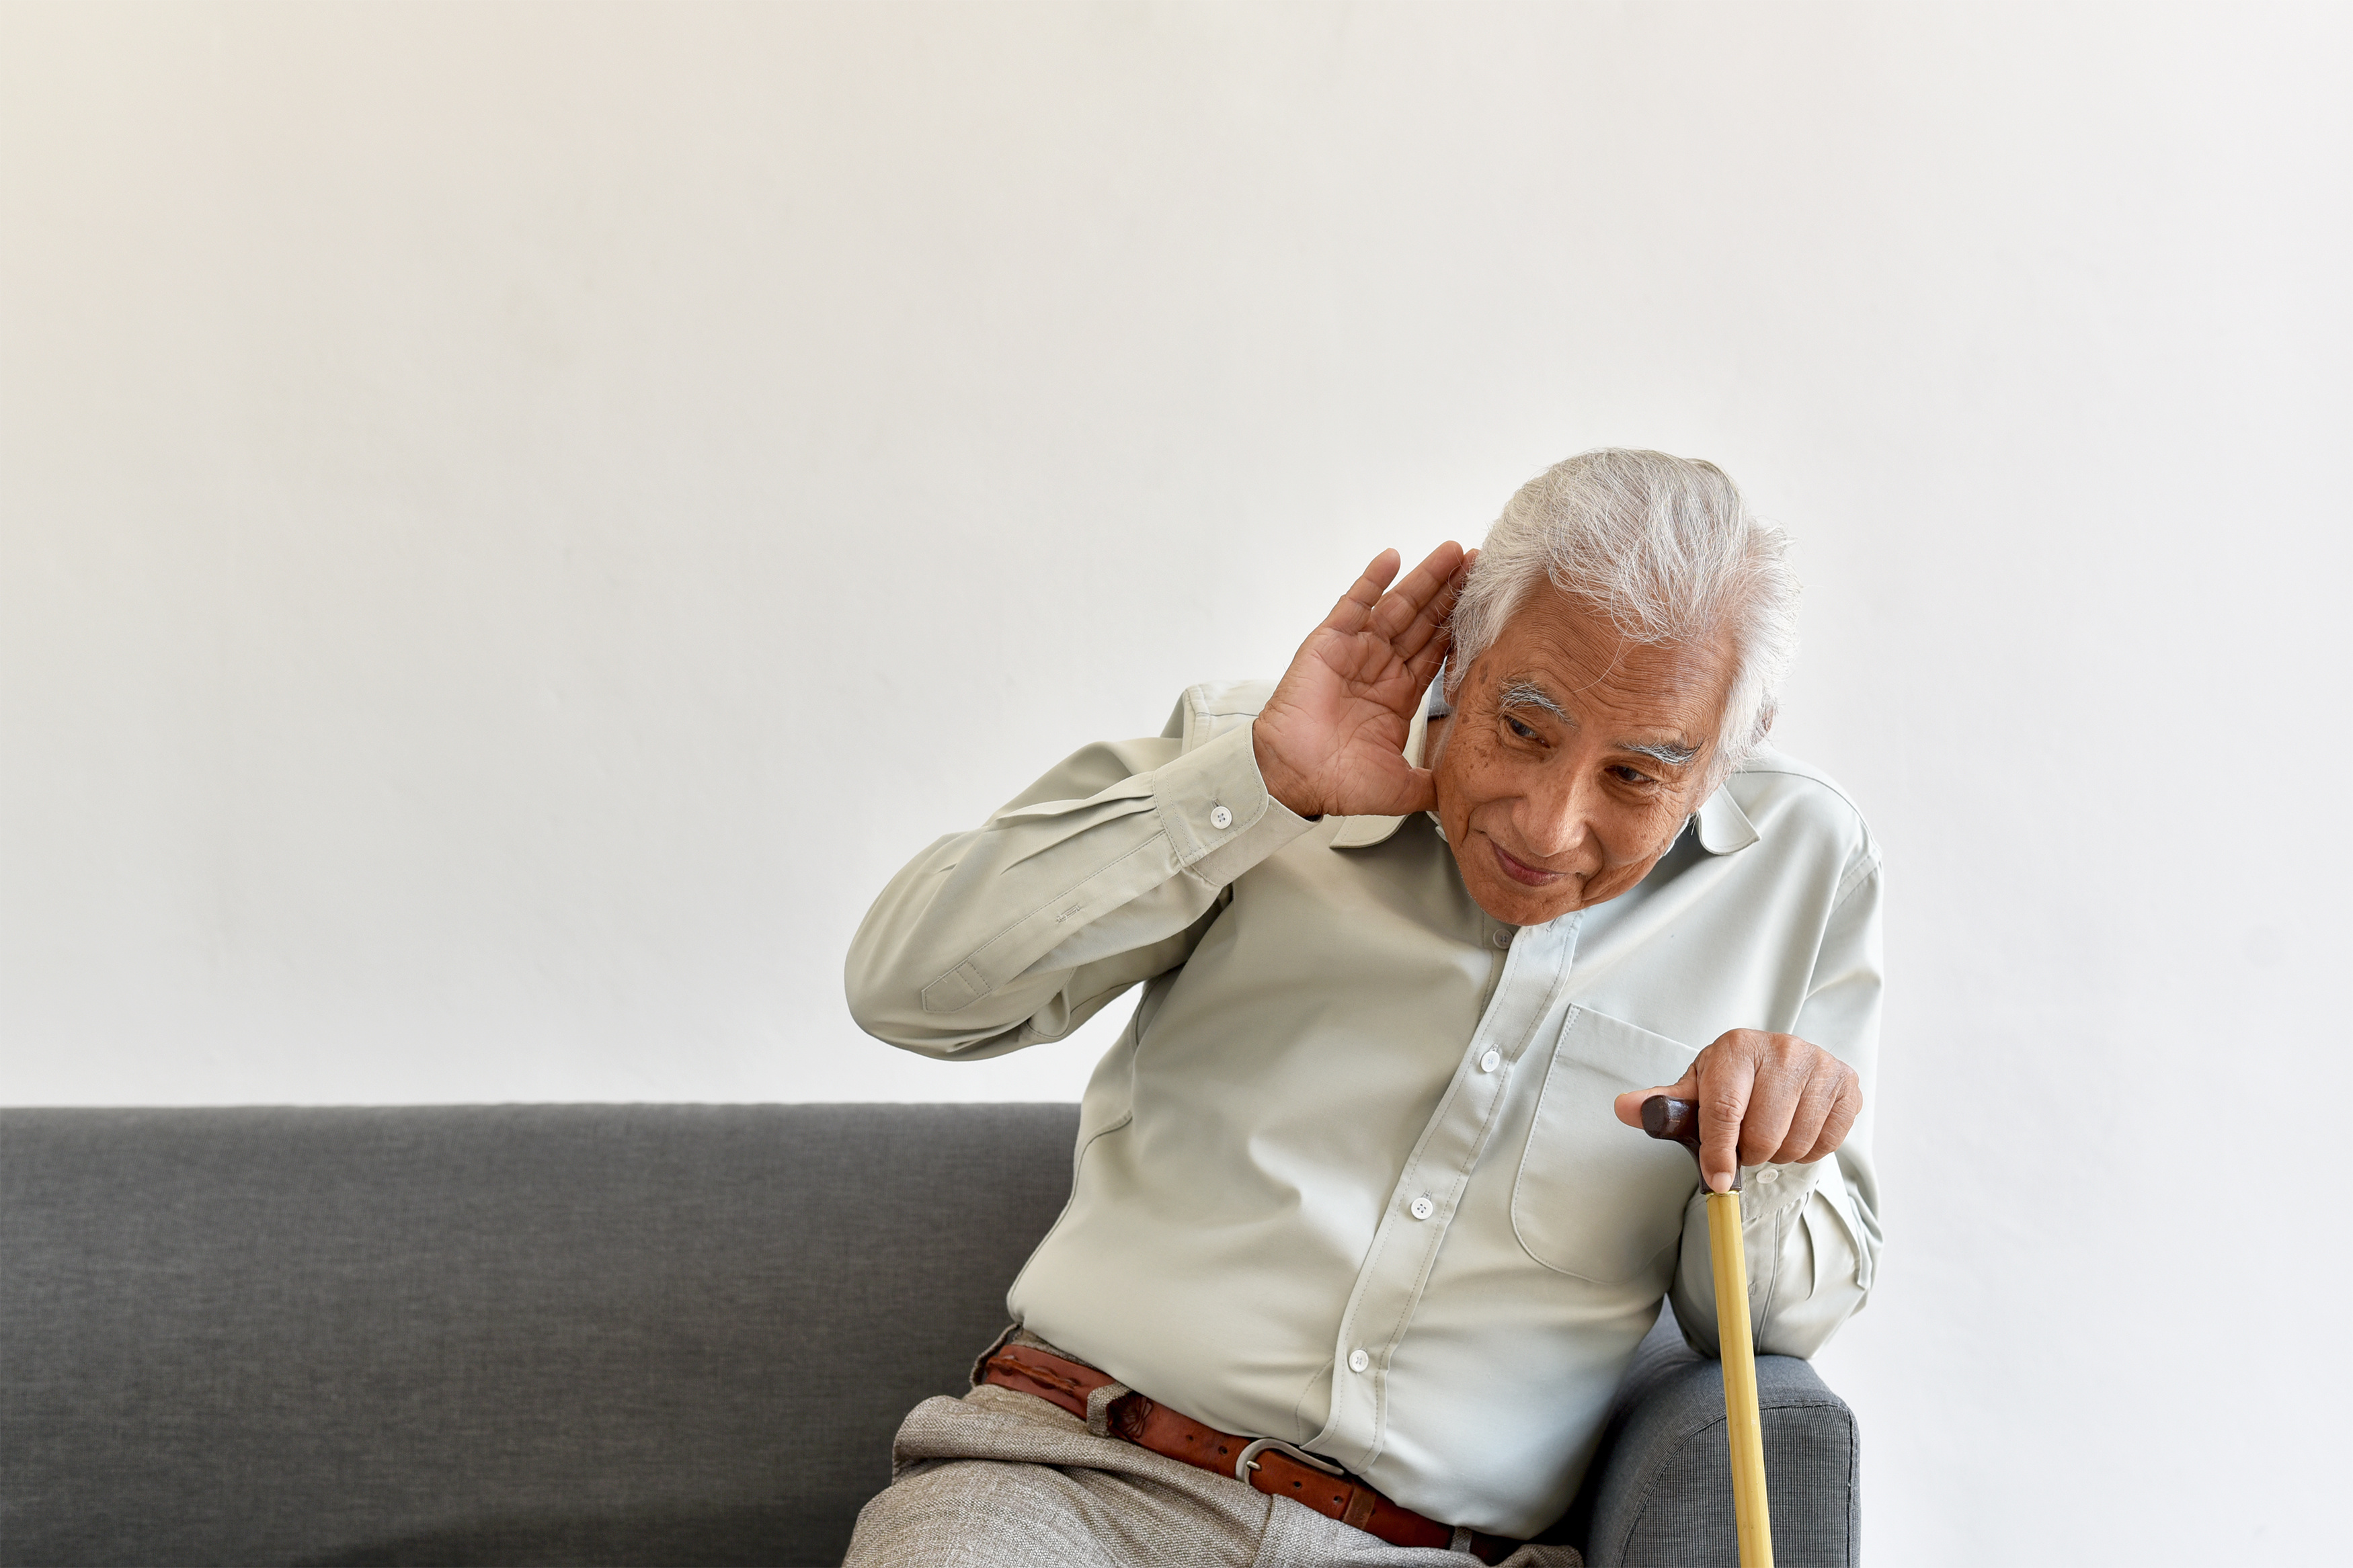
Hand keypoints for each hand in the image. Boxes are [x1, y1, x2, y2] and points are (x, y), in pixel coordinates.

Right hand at [1253, 543, 1472, 819]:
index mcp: (1400, 696)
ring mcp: (1356, 652)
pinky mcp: (1329, 641)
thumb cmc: (1338, 783)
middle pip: (1425, 621)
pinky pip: (1354, 603)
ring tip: (1452, 553)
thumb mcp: (1402, 787)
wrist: (1292, 778)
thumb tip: (1469, 795)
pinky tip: (1393, 557)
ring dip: (1425, 579)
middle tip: (1478, 562)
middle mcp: (1381, 668)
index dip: (1462, 626)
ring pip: (1398, 607)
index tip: (1488, 602)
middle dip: (1450, 592)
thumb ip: (1435, 784)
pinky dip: (1372, 580)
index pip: (1438, 651)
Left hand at [1613, 1030, 1860, 1193]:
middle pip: (1762, 1134)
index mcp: (1736, 1048)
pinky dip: (1809, 1150)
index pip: (1724, 1110)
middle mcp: (1782, 1049)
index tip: (1718, 1181)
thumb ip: (1662, 1105)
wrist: (1775, 1061)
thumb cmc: (1732, 1079)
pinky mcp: (1848, 1084)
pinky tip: (1796, 1128)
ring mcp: (1820, 1065)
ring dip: (1779, 1153)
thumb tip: (1624, 1108)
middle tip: (1745, 1139)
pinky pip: (1828, 1143)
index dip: (1718, 1153)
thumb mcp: (1696, 1088)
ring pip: (1796, 1144)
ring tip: (1769, 1132)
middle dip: (1749, 1151)